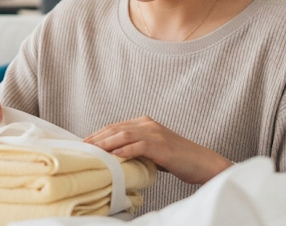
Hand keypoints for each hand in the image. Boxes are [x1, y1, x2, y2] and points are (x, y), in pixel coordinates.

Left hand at [84, 115, 231, 184]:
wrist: (202, 162)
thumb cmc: (178, 159)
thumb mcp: (153, 149)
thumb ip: (137, 147)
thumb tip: (116, 154)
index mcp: (146, 123)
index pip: (116, 126)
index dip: (99, 133)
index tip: (85, 142)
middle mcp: (149, 124)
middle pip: (116, 128)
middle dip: (98, 137)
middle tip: (83, 146)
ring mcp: (156, 134)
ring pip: (124, 135)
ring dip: (106, 143)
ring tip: (93, 150)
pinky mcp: (162, 146)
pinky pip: (138, 146)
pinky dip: (124, 150)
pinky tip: (114, 156)